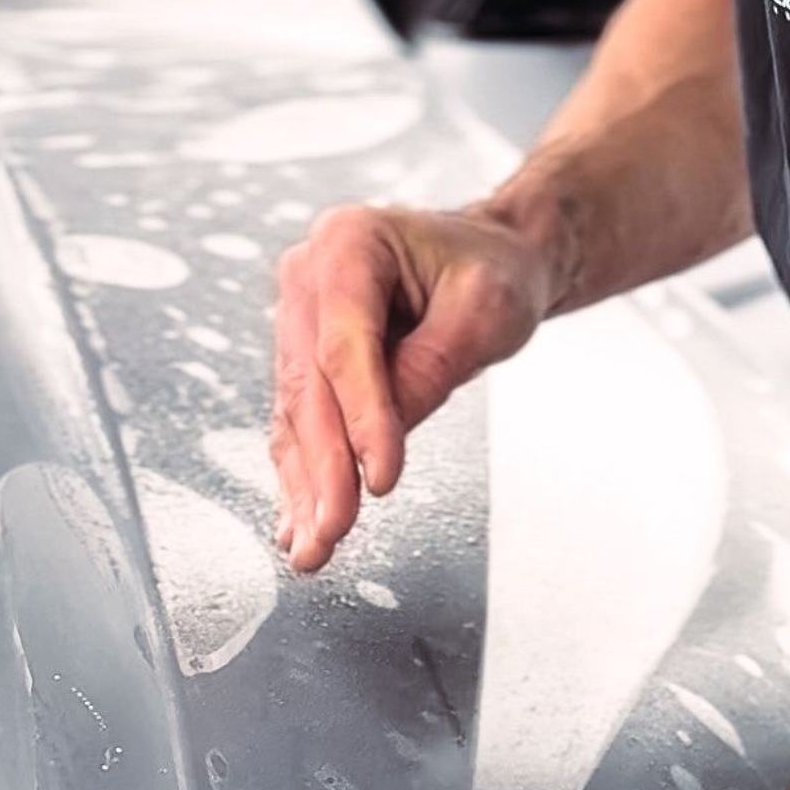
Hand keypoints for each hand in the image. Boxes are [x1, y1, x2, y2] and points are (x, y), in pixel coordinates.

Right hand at [270, 201, 555, 570]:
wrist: (493, 256)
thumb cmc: (493, 270)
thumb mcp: (485, 310)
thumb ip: (431, 370)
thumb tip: (377, 448)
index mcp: (349, 242)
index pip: (346, 345)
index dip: (361, 418)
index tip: (380, 481)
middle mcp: (308, 273)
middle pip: (311, 384)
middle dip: (323, 468)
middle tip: (332, 533)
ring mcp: (300, 314)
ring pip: (297, 412)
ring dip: (305, 484)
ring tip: (313, 547)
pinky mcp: (306, 354)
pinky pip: (300, 420)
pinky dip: (303, 472)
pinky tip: (297, 520)